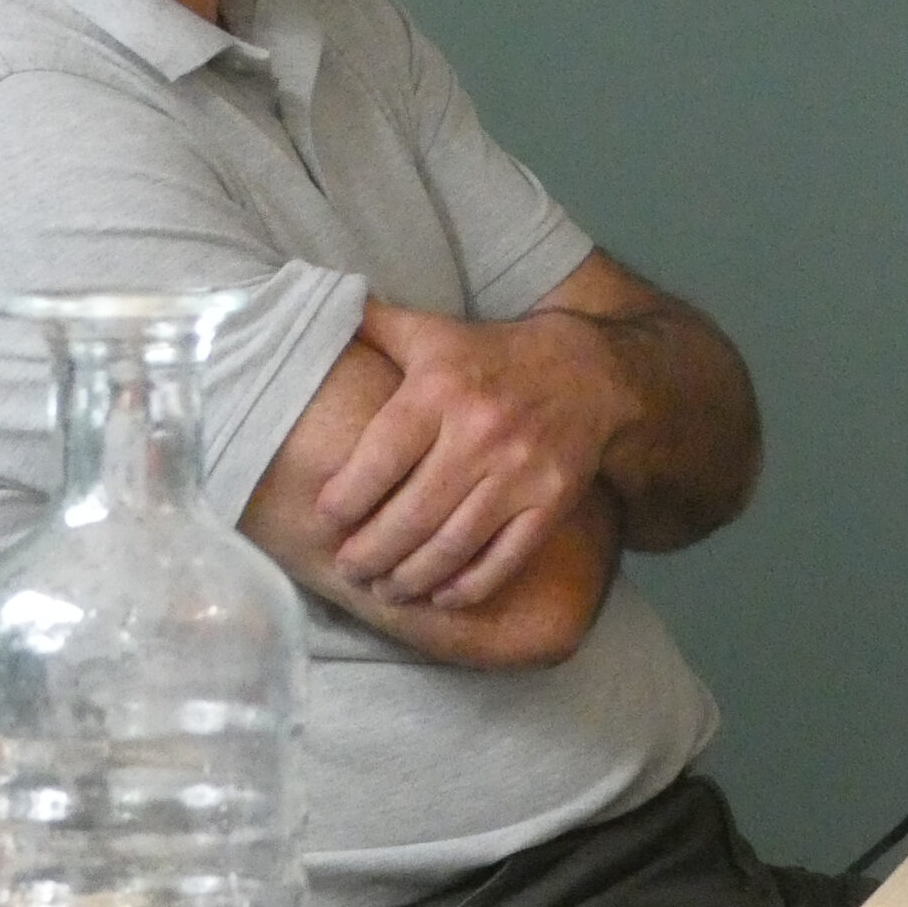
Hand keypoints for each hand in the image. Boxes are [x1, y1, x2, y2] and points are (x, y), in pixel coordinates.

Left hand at [313, 298, 635, 605]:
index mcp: (440, 391)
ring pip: (453, 545)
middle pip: (411, 514)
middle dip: (370, 554)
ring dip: (411, 579)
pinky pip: (505, 559)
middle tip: (348, 570)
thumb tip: (319, 309)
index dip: (344, 499)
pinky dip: (469, 587)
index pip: (379, 458)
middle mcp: (479, 433)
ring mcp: (520, 472)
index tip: (324, 519)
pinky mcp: (552, 502)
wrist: (588, 371)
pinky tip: (441, 598)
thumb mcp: (432, 332)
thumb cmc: (491, 356)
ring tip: (385, 591)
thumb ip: (374, 327)